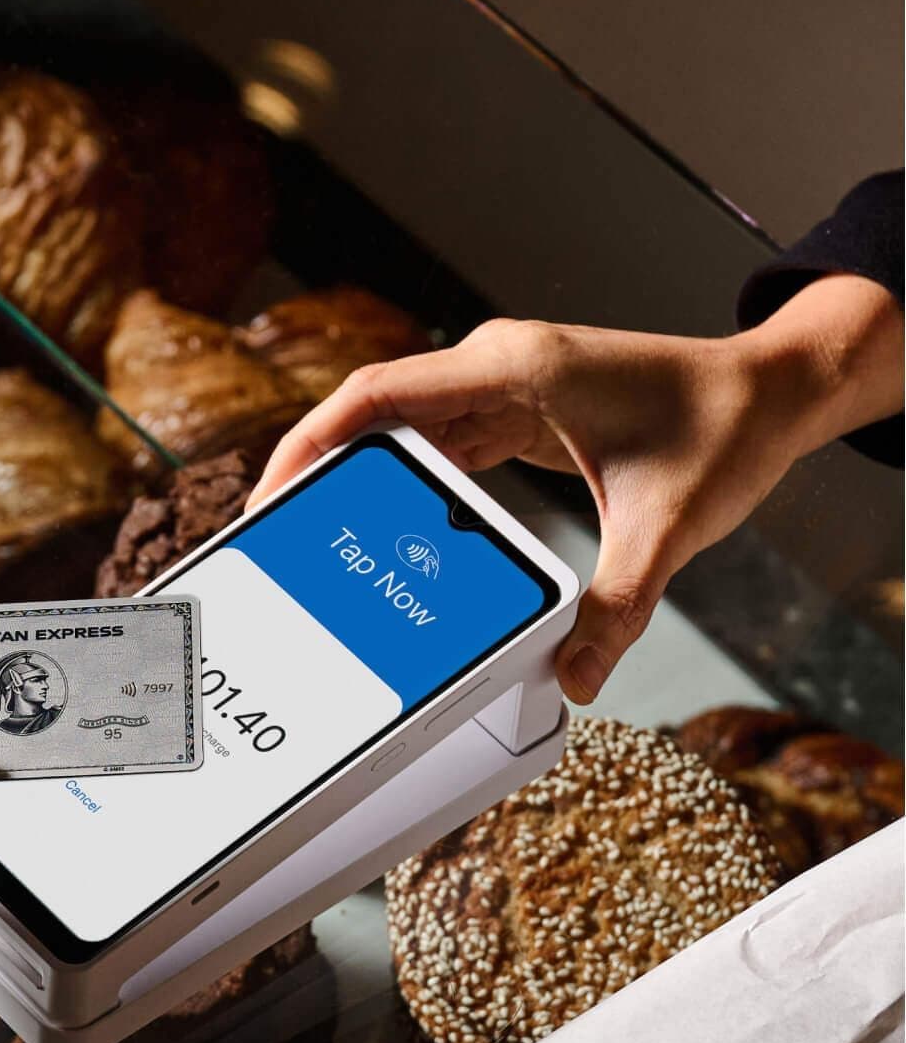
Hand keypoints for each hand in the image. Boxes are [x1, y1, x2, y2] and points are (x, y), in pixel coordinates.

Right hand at [251, 275, 901, 702]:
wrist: (771, 391)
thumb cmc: (725, 428)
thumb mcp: (668, 525)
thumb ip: (617, 606)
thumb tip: (573, 678)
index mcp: (514, 367)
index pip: (379, 395)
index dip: (312, 442)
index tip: (271, 493)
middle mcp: (497, 364)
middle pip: (374, 409)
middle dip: (320, 466)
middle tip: (278, 532)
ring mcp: (502, 382)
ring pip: (402, 425)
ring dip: (360, 474)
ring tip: (320, 534)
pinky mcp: (514, 406)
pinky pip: (439, 440)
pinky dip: (408, 481)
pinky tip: (393, 526)